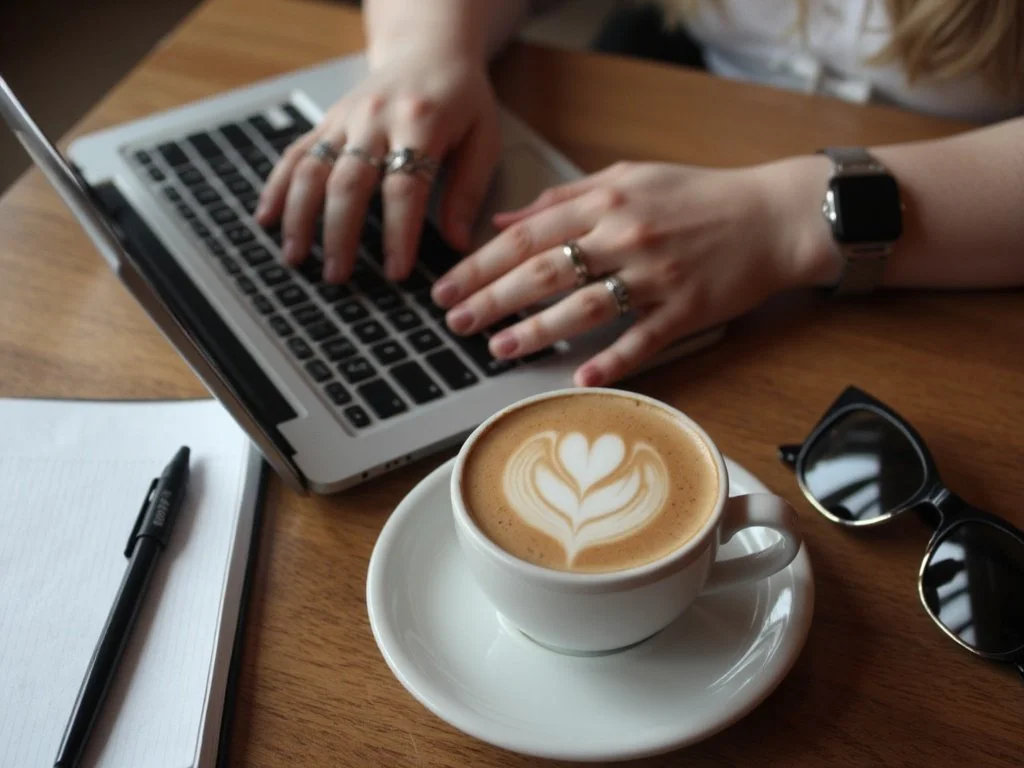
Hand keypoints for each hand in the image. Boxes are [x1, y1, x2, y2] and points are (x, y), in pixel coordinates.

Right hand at [256, 51, 499, 281]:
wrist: (429, 49)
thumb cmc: (461, 98)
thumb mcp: (483, 137)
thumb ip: (468, 190)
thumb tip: (457, 243)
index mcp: (421, 121)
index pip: (404, 186)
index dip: (398, 232)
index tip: (396, 271)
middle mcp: (375, 117)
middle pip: (349, 181)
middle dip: (339, 233)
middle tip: (337, 275)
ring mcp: (345, 118)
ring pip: (312, 168)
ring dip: (298, 216)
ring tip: (295, 256)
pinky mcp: (327, 121)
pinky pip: (295, 154)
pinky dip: (277, 187)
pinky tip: (266, 217)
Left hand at [430, 158, 835, 386]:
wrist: (773, 215)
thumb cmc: (698, 196)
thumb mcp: (627, 178)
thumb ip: (565, 197)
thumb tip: (506, 220)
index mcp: (608, 200)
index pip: (528, 235)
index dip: (481, 263)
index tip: (447, 286)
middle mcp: (627, 235)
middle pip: (545, 271)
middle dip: (491, 299)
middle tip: (455, 323)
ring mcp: (657, 274)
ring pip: (585, 307)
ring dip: (537, 331)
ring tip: (499, 349)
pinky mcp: (686, 308)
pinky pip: (643, 338)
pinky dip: (612, 360)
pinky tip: (581, 378)